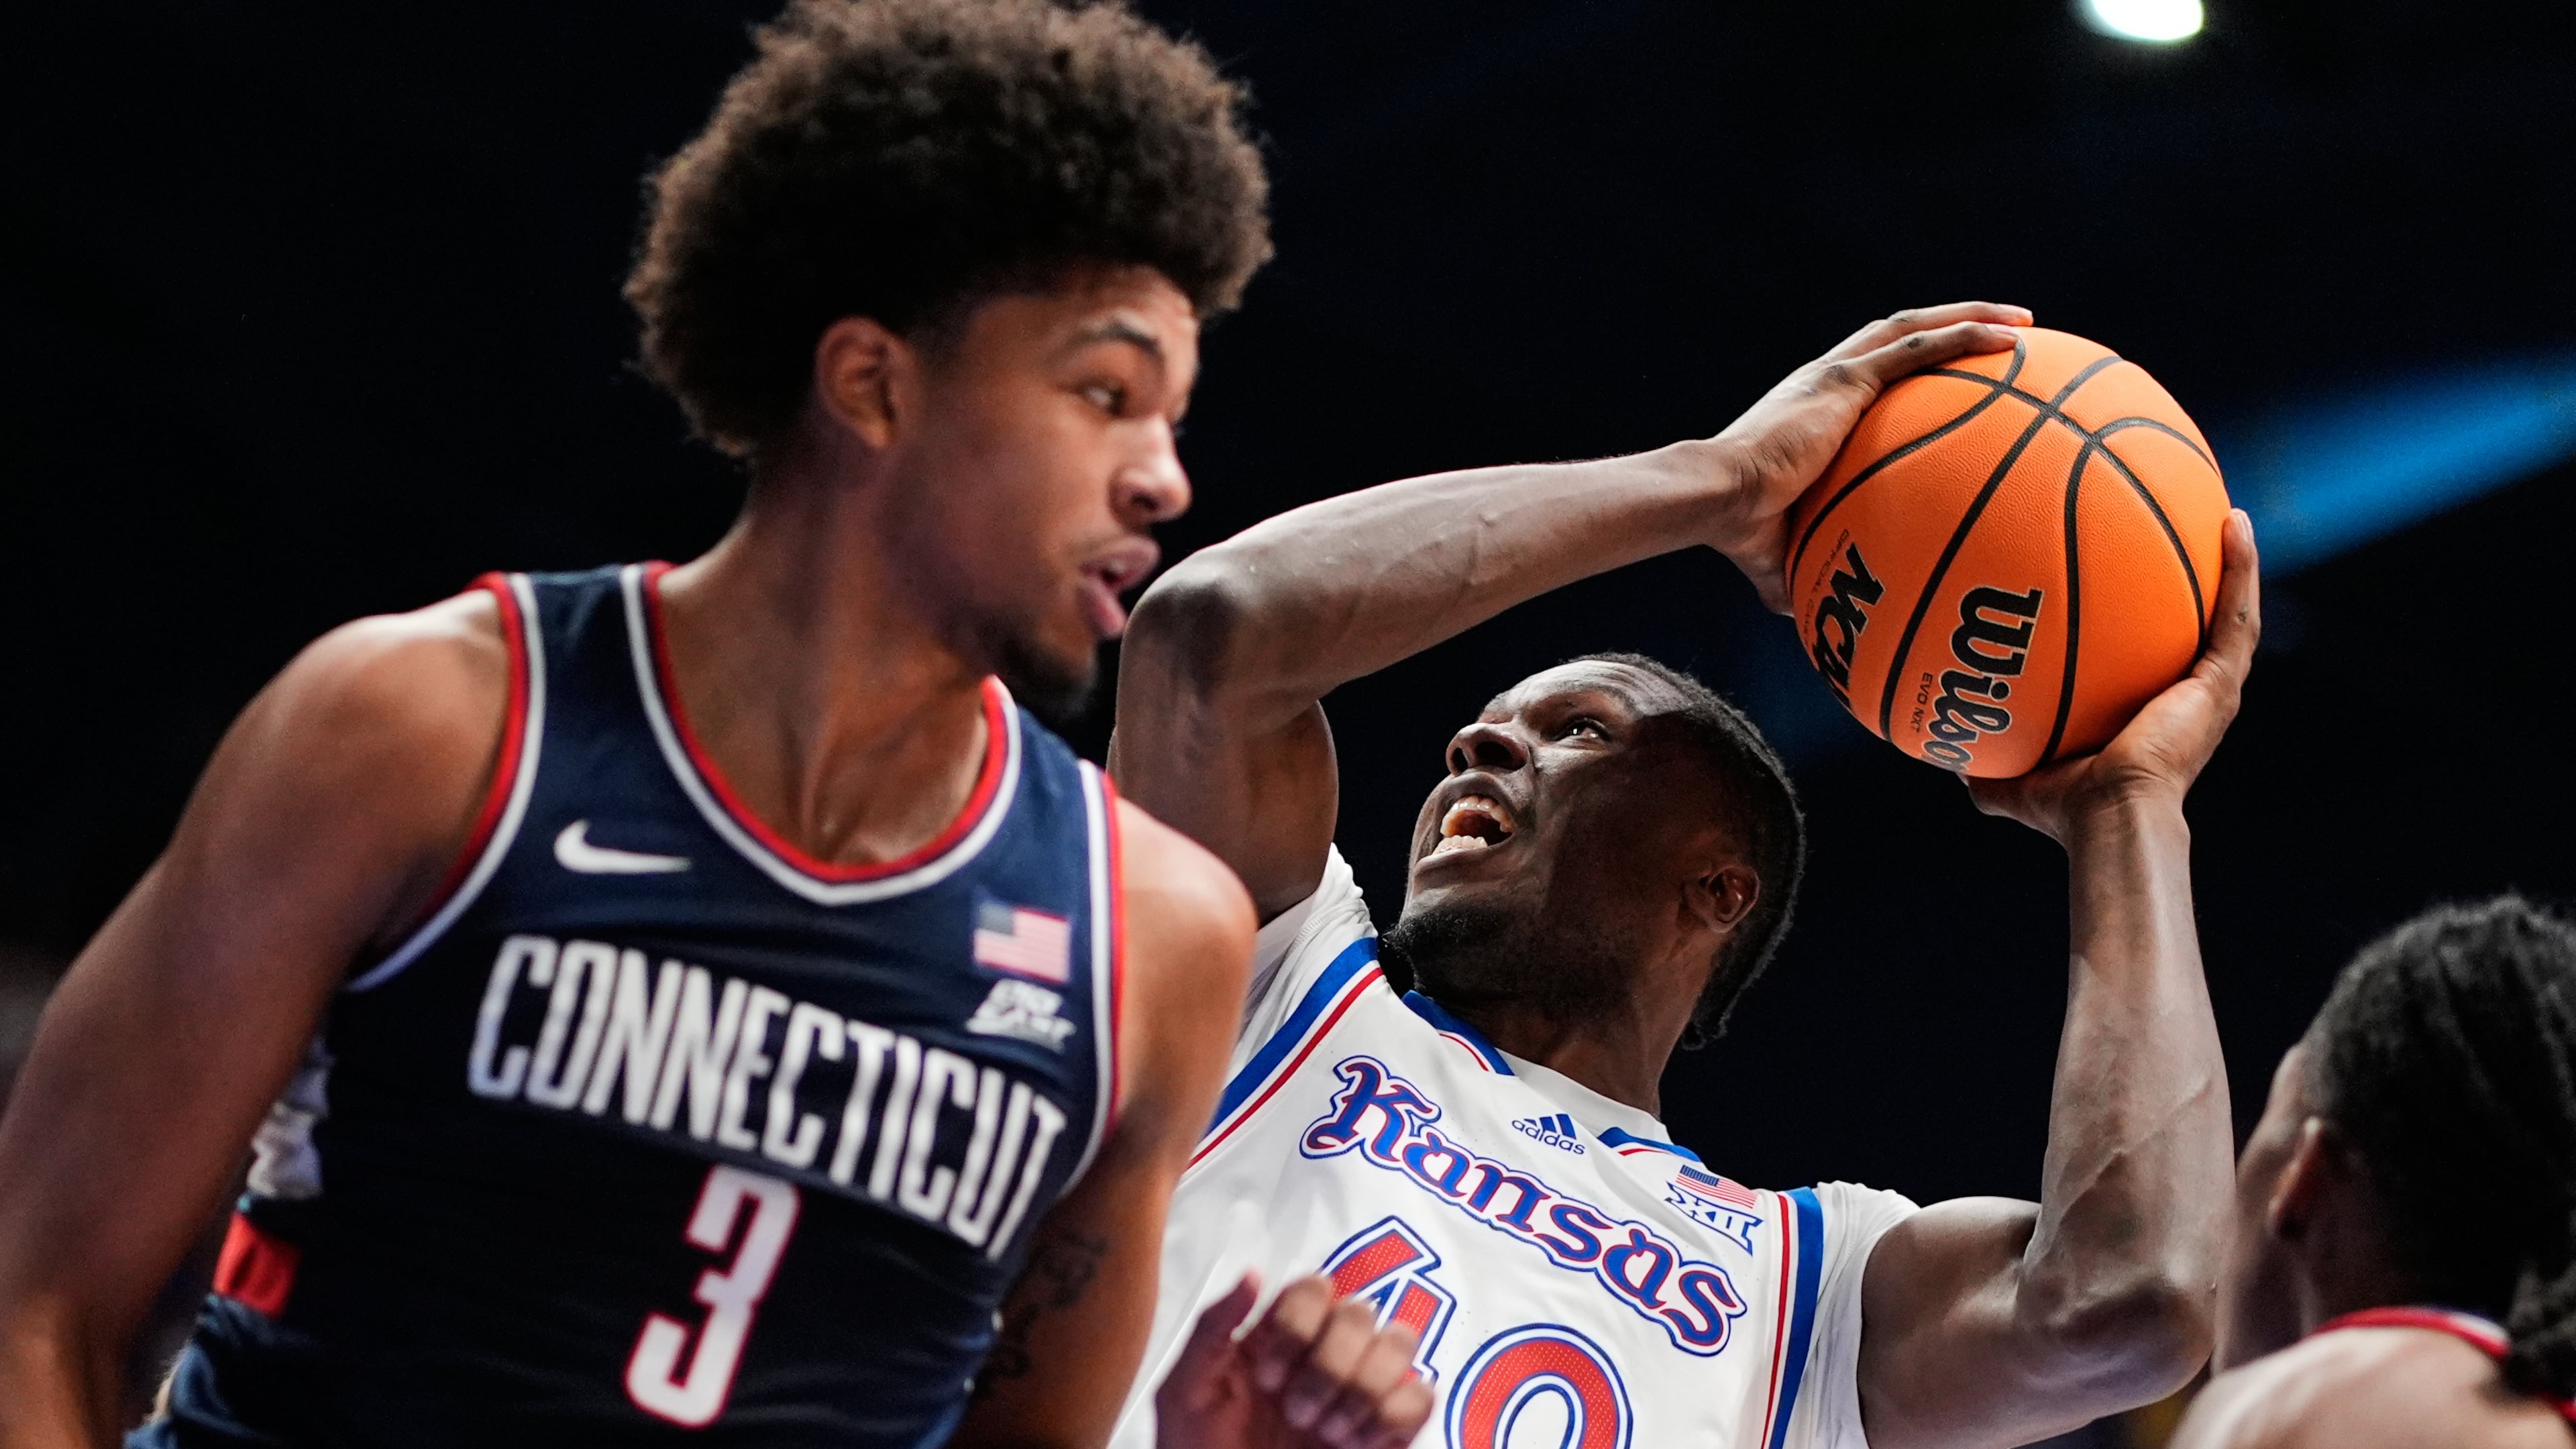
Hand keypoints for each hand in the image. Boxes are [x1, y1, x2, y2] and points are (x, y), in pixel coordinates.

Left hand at [1156, 1272, 1433, 1448]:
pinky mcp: (1388, 1431)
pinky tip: (1355, 1445)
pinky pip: (1422, 1396)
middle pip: (1362, 1311)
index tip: (1266, 1379)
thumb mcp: (1185, 1391)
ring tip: (1327, 1434)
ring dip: (1363, 1389)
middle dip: (1330, 1366)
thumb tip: (1255, 1272)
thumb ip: (1212, 1327)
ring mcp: (1360, 1390)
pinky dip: (1392, 1417)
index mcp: (1278, 1334)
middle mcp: (1325, 1352)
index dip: (1298, 1326)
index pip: (1315, 1287)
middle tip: (1296, 1414)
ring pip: (1401, 1342)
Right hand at [1707, 303, 2029, 610]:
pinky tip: (2013, 336)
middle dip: (1955, 325)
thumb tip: (1820, 624)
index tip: (1957, 377)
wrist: (1718, 499)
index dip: (1915, 367)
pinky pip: (1919, 346)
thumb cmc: (1742, 531)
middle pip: (1901, 334)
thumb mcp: (1785, 555)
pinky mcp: (1846, 378)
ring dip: (1972, 316)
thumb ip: (1809, 573)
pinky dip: (1967, 334)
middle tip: (2010, 335)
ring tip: (2025, 321)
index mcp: (1816, 408)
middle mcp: (1827, 378)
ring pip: (1915, 326)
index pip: (1874, 374)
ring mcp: (1838, 373)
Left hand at [1969, 509, 2260, 840]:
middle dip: (2194, 580)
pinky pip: (2237, 615)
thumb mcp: (2012, 780)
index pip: (2151, 656)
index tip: (2133, 578)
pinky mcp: (2221, 684)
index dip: (2148, 621)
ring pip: (2230, 612)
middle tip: (2184, 528)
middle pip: (2196, 626)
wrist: (2109, 818)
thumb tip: (1944, 754)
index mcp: (2147, 713)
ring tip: (2226, 510)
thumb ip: (1984, 762)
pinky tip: (2234, 523)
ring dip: (2233, 562)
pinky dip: (2240, 568)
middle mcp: (2185, 697)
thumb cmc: (2066, 809)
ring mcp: (2210, 689)